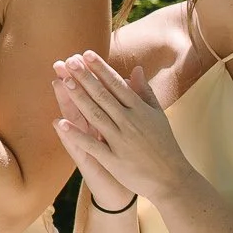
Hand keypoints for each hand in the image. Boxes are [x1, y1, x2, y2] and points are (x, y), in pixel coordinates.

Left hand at [53, 50, 189, 204]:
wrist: (172, 179)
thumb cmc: (164, 145)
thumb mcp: (158, 115)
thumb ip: (144, 92)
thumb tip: (136, 69)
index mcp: (140, 110)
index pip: (117, 85)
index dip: (101, 69)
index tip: (86, 53)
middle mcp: (129, 122)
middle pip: (103, 96)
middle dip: (85, 77)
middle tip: (69, 60)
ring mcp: (120, 141)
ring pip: (95, 115)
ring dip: (78, 98)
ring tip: (63, 81)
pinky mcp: (113, 160)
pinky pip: (91, 145)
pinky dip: (76, 134)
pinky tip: (59, 123)